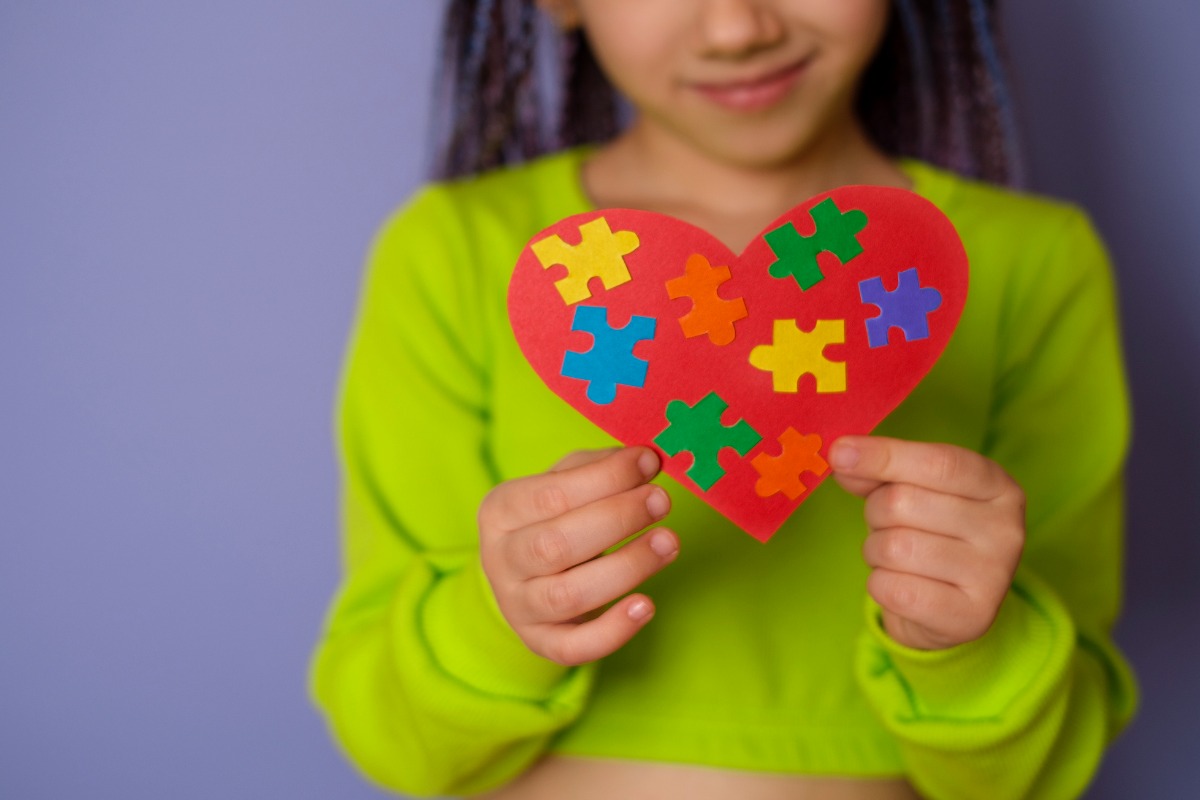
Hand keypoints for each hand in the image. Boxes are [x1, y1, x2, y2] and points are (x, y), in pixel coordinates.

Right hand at [477, 446, 677, 666]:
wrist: (522, 573)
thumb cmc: (551, 517)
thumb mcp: (562, 481)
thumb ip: (599, 468)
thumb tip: (647, 460)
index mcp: (501, 510)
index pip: (551, 495)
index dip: (605, 479)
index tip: (649, 463)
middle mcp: (501, 560)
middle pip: (556, 545)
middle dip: (617, 519)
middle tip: (661, 501)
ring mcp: (518, 606)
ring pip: (568, 595)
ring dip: (626, 568)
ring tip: (668, 543)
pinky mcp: (541, 642)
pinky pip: (574, 647)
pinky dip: (613, 631)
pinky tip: (647, 605)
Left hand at [830, 436, 1024, 650]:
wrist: (946, 607)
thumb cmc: (927, 534)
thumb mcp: (907, 490)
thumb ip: (877, 472)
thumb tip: (843, 456)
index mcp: (998, 486)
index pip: (939, 463)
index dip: (885, 456)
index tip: (840, 453)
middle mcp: (1006, 529)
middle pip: (904, 503)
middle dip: (875, 513)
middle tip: (886, 525)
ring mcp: (994, 576)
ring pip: (894, 548)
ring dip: (876, 551)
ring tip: (896, 557)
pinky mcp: (971, 617)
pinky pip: (893, 590)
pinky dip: (880, 585)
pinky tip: (900, 585)